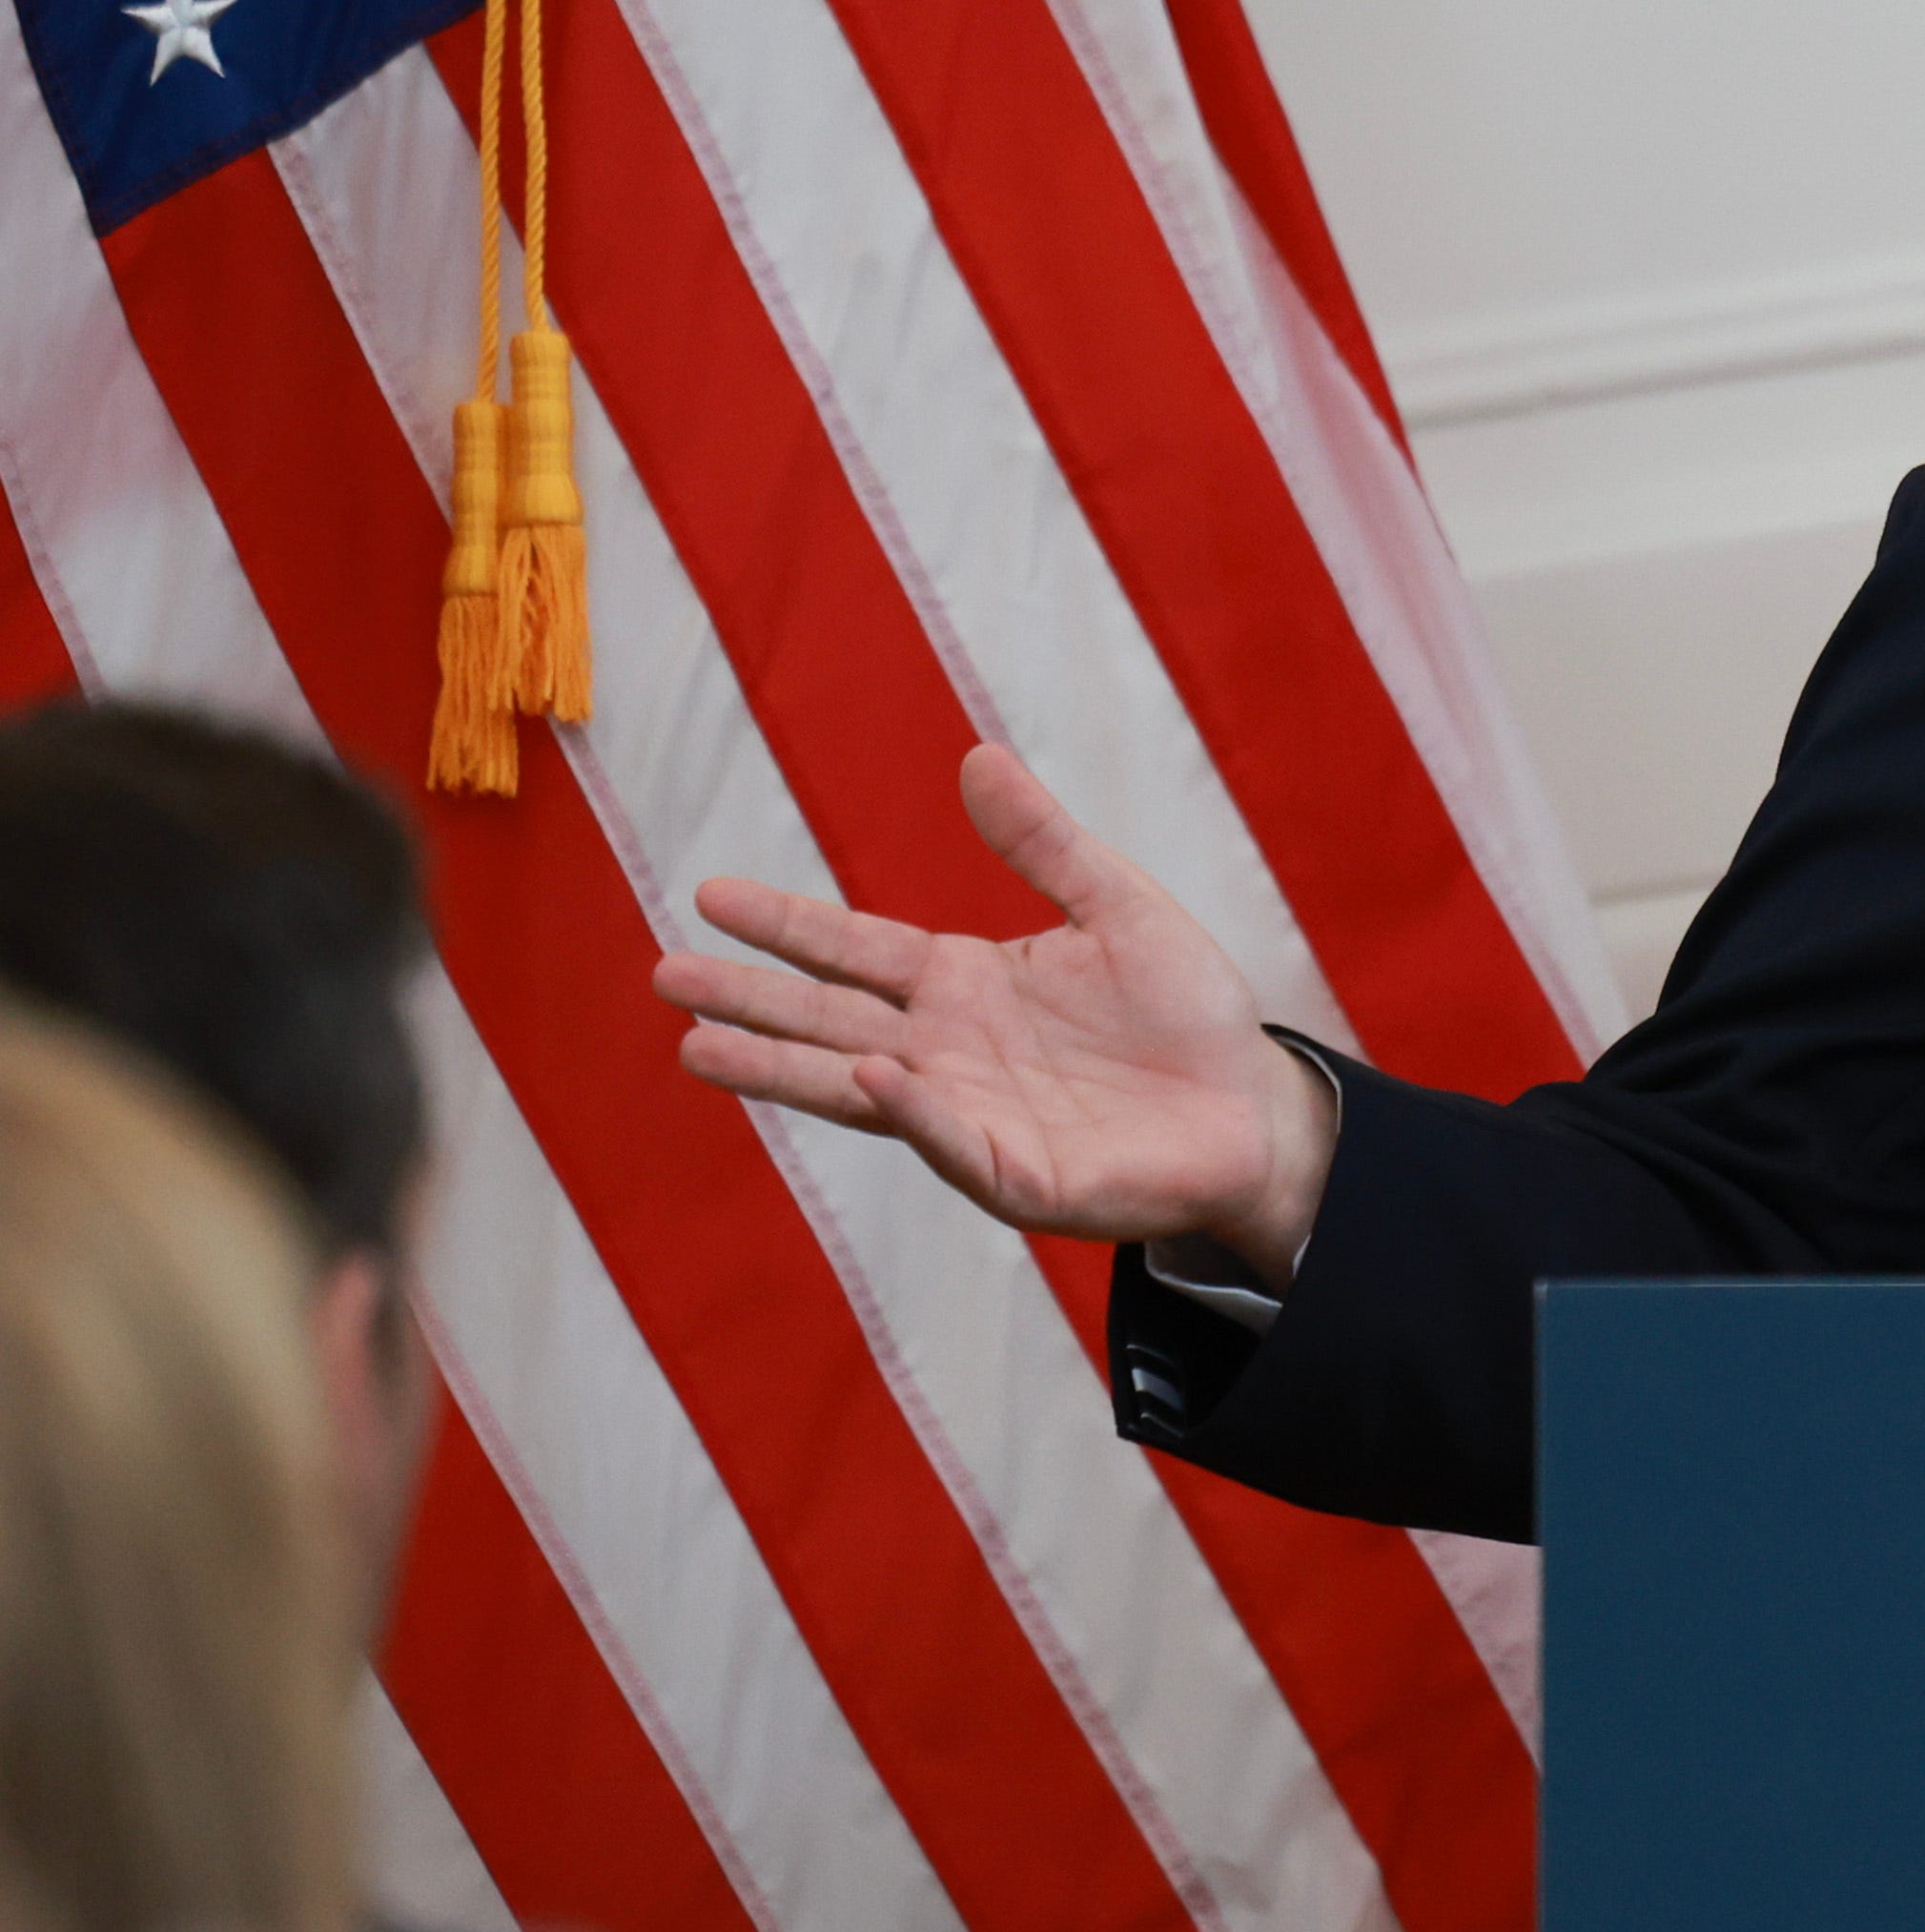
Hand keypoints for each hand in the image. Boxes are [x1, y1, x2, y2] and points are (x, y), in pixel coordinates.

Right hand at [652, 743, 1338, 1281]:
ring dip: (783, 1070)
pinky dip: (914, 1112)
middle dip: (748, 1000)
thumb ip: (1045, 843)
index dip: (786, 924)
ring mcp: (972, 1117)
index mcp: (965, 985)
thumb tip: (978, 757)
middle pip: (829, 1019)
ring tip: (699, 1049)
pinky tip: (875, 1077)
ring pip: (857, 1091)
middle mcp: (946, 1052)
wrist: (1254, 1107)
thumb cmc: (1185, 1014)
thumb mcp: (1119, 907)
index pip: (854, 949)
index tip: (709, 895)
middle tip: (664, 975)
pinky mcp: (1019, 1175)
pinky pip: (954, 1142)